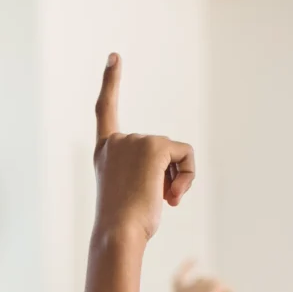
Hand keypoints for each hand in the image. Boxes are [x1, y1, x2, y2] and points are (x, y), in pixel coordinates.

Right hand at [92, 54, 194, 243]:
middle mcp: (116, 142)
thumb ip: (147, 177)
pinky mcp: (154, 146)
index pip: (106, 110)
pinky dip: (187, 176)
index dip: (111, 83)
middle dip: (167, 175)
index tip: (114, 57)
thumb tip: (172, 185)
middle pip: (160, 147)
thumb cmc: (125, 227)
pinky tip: (172, 196)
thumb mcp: (133, 197)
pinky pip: (185, 155)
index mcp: (105, 152)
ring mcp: (134, 141)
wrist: (118, 234)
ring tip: (160, 201)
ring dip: (177, 179)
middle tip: (156, 201)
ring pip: (174, 153)